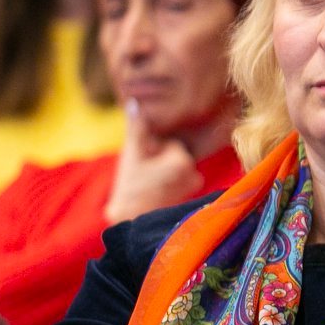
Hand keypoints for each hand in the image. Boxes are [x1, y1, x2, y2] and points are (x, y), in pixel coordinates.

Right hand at [104, 100, 200, 225]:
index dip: (154, 150)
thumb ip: (136, 127)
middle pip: (177, 156)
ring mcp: (194, 188)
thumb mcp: (132, 154)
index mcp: (182, 160)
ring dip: (165, 172)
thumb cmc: (131, 187)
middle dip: (161, 160)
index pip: (171, 144)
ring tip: (149, 183)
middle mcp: (194, 174)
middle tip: (145, 173)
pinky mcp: (191, 199)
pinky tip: (156, 192)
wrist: (131, 222)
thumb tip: (134, 103)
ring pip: (178, 169)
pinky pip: (181, 183)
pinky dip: (170, 184)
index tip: (144, 162)